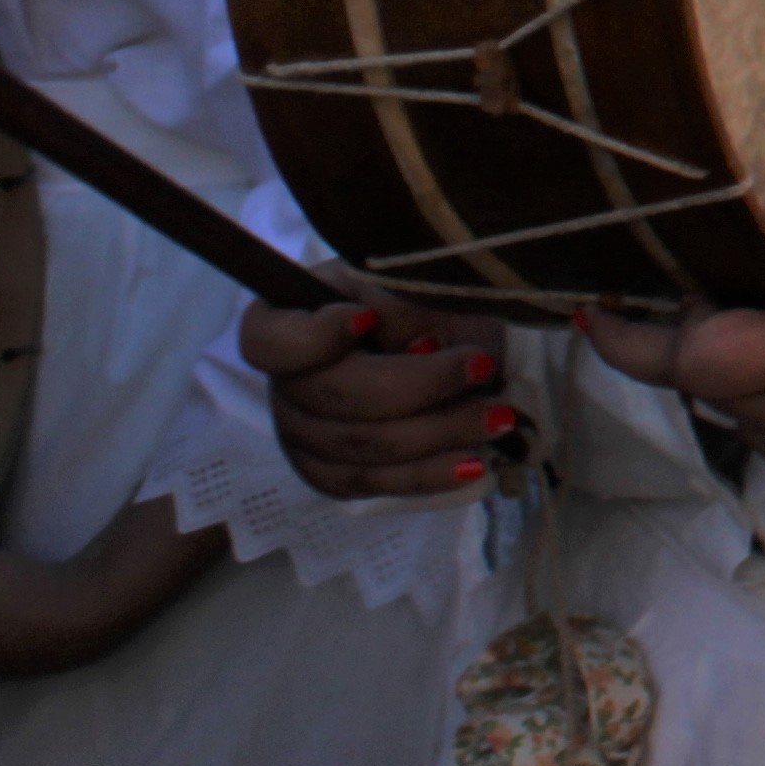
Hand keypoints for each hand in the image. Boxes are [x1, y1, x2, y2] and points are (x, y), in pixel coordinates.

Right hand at [243, 297, 519, 504]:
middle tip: (483, 366)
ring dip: (437, 434)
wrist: (452, 343)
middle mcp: (286, 385)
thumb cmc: (426, 300)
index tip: (368, 318)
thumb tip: (417, 347)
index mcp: (287, 321)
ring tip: (498, 416)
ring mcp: (303, 436)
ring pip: (360, 449)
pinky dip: (426, 476)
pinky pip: (373, 485)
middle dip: (418, 387)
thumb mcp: (415, 280)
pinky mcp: (334, 475)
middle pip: (335, 399)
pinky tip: (471, 463)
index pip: (266, 342)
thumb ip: (404, 303)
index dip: (312, 338)